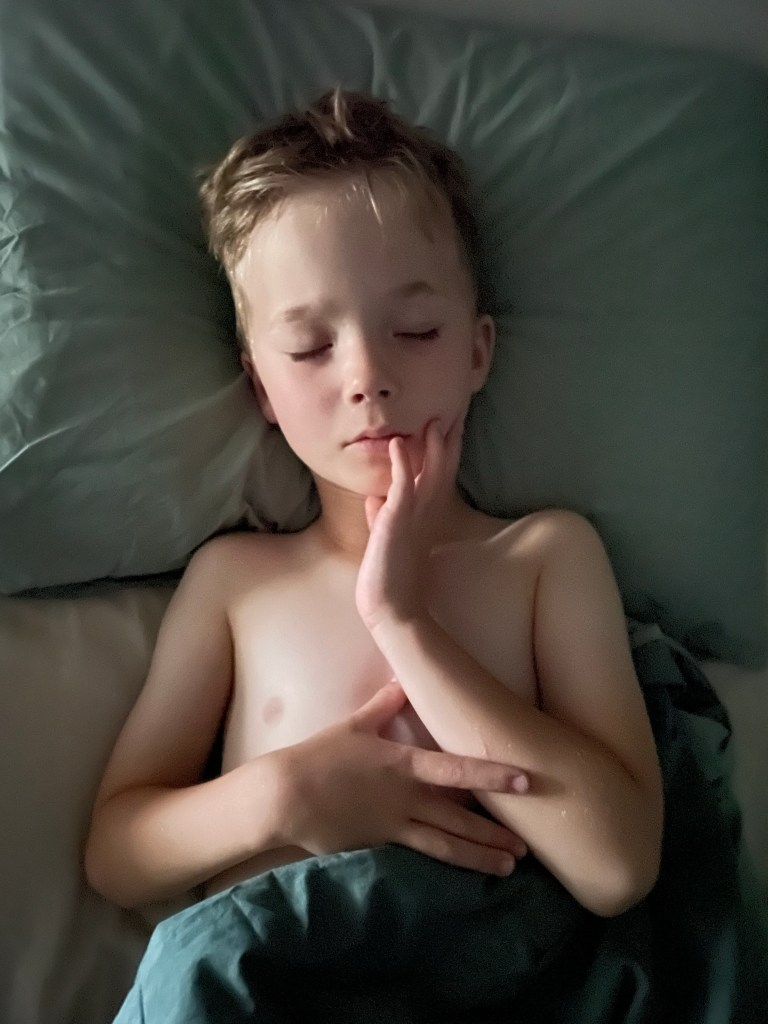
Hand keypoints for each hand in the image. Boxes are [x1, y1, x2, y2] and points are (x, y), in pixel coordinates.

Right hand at [275, 682, 528, 875]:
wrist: (286, 796)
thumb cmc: (319, 755)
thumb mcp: (354, 725)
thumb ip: (382, 704)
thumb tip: (402, 680)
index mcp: (404, 763)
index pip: (458, 769)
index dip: (493, 774)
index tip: (524, 780)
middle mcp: (406, 796)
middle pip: (460, 818)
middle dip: (495, 833)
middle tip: (529, 847)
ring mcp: (394, 824)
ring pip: (445, 844)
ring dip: (479, 856)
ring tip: (509, 866)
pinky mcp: (380, 845)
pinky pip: (419, 856)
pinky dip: (444, 863)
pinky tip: (464, 873)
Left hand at [356, 418, 462, 631]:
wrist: (390, 607)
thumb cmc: (387, 576)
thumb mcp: (383, 538)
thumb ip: (380, 517)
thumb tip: (373, 499)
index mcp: (424, 516)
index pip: (438, 478)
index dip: (445, 453)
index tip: (449, 428)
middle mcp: (424, 514)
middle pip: (442, 471)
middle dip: (447, 444)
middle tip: (455, 415)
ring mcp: (413, 516)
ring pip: (428, 475)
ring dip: (431, 448)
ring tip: (434, 421)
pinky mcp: (397, 520)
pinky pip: (402, 486)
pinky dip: (401, 465)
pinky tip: (397, 445)